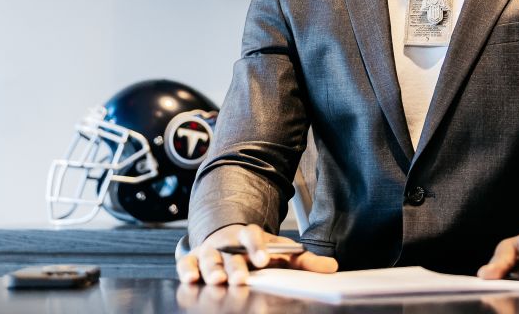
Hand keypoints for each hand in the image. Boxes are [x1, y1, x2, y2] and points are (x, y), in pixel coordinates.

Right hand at [176, 223, 337, 285]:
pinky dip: (187, 270)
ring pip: (208, 259)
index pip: (253, 236)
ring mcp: (209, 251)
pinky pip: (187, 264)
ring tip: (216, 281)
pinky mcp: (193, 260)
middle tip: (241, 278)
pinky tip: (191, 279)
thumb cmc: (256, 250)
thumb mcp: (279, 251)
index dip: (258, 247)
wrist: (228, 239)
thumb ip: (303, 260)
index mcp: (249, 236)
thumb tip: (331, 267)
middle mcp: (227, 242)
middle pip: (229, 252)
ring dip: (211, 269)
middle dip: (234, 266)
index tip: (265, 259)